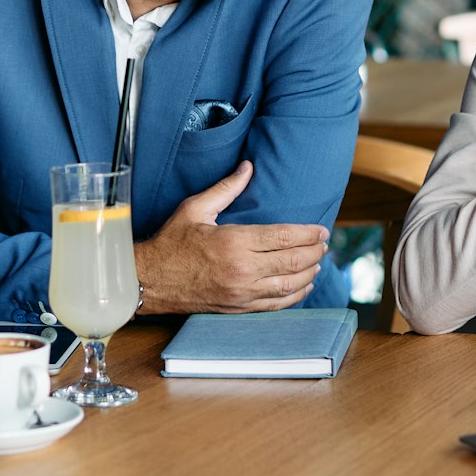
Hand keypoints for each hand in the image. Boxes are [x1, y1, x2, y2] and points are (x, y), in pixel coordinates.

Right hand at [132, 161, 330, 313]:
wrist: (150, 280)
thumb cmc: (171, 242)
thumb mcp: (196, 208)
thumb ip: (226, 188)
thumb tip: (248, 168)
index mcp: (234, 242)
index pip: (284, 237)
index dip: (308, 233)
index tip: (321, 230)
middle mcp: (242, 270)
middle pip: (293, 261)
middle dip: (315, 251)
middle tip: (325, 243)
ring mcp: (242, 293)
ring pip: (289, 285)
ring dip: (309, 273)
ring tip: (318, 262)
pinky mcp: (238, 308)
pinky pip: (276, 304)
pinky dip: (295, 296)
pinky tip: (303, 286)